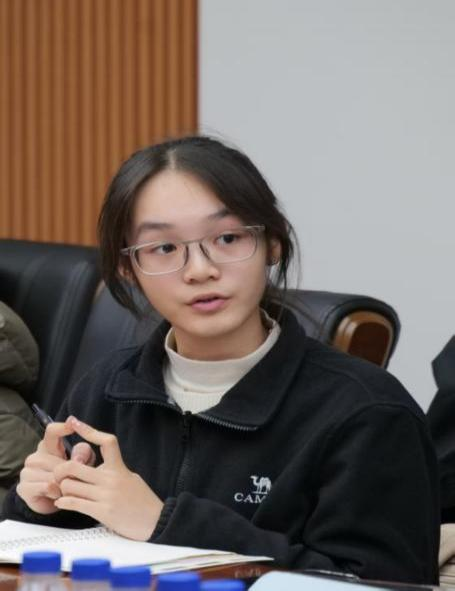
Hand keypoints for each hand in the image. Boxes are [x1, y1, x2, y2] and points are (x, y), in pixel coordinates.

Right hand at [17, 422, 73, 513]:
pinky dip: (56, 492)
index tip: (73, 424)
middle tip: (72, 479)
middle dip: (68, 471)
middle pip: (57, 460)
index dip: (62, 427)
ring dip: (63, 483)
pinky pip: (46, 486)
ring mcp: (26, 471)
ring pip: (52, 475)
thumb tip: (77, 459)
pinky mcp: (23, 487)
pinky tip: (56, 494)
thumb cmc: (70, 477)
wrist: (55, 501)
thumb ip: (83, 454)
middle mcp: (35, 456)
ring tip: (64, 487)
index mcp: (48, 446)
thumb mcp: (82, 462)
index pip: (52, 431)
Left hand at [54, 417, 163, 540]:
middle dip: (60, 470)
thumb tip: (96, 467)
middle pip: (74, 466)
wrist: (155, 521)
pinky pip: (74, 503)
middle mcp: (111, 479)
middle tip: (58, 474)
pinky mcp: (102, 512)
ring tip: (64, 492)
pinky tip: (62, 502)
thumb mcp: (130, 477)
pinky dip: (63, 502)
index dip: (89, 430)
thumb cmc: (142, 500)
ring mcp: (106, 496)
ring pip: (69, 486)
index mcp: (119, 467)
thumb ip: (113, 471)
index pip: (106, 442)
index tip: (75, 422)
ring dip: (62, 489)